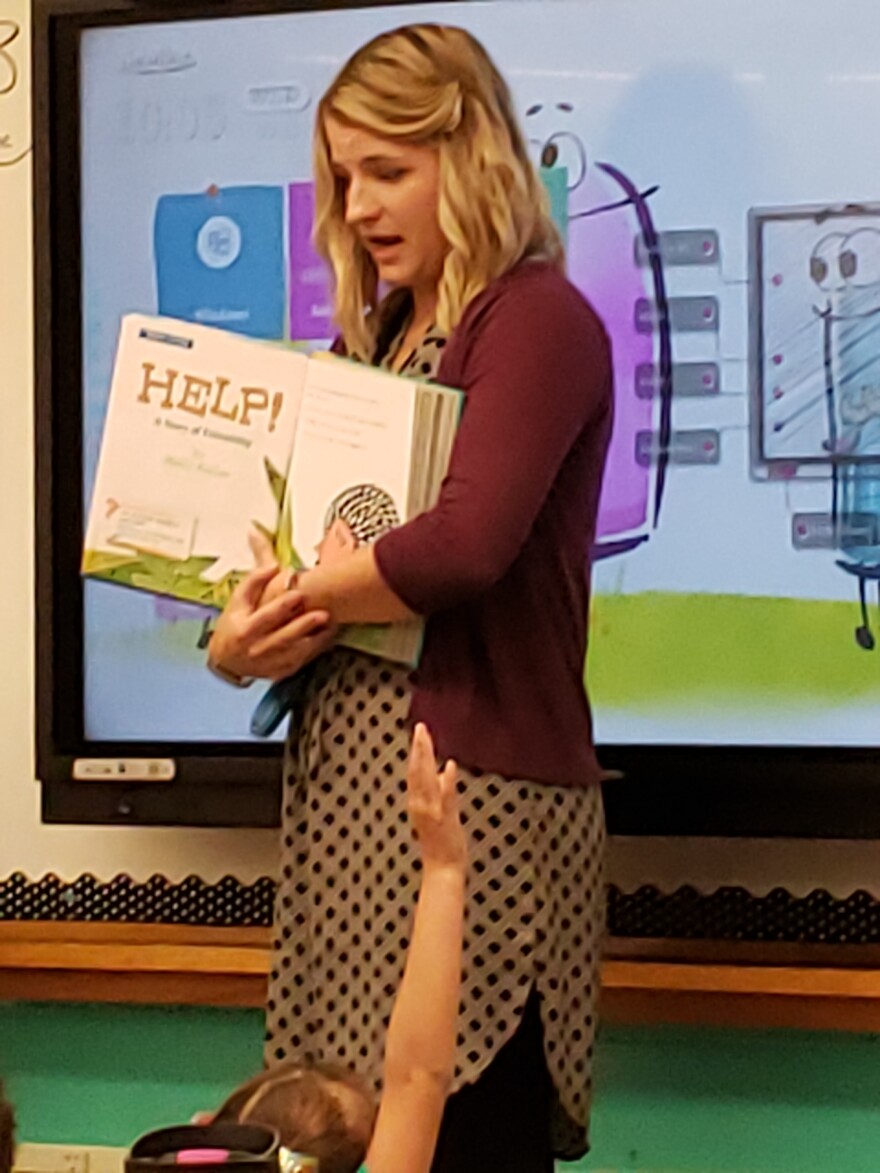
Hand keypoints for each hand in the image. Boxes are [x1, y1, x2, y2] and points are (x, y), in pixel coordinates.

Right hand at [209, 534, 335, 680]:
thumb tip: (263, 548)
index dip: (281, 604)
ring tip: (330, 622)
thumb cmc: (234, 625)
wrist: (227, 660)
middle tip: (322, 611)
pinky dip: (315, 648)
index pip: (265, 616)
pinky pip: (300, 660)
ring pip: (295, 651)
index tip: (296, 589)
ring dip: (313, 637)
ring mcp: (270, 662)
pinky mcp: (281, 671)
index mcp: (245, 629)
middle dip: (302, 624)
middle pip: (283, 636)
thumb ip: (254, 578)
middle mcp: (257, 648)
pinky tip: (328, 635)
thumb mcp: (238, 601)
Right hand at [406, 723, 466, 872]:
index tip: (419, 732)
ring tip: (426, 738)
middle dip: (418, 749)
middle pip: (417, 771)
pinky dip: (447, 781)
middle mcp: (421, 804)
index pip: (415, 771)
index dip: (417, 752)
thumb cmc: (441, 842)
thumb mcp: (439, 811)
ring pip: (426, 779)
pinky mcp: (445, 819)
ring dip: (426, 758)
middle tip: (420, 728)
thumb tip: (443, 771)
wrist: (443, 868)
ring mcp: (432, 811)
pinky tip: (450, 765)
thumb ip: (440, 790)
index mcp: (418, 802)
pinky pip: (446, 797)